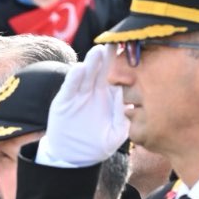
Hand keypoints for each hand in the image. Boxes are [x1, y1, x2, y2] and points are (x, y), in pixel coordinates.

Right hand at [35, 47, 127, 168]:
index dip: (125, 64)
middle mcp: (95, 91)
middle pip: (103, 70)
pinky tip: (80, 69)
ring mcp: (79, 95)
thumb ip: (123, 120)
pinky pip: (70, 87)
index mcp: (110, 96)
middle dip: (109, 56)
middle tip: (117, 42)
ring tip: (99, 51)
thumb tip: (130, 104)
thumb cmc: (97, 145)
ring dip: (93, 62)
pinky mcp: (64, 101)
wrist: (72, 156)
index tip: (134, 51)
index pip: (119, 76)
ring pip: (87, 75)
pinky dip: (74, 78)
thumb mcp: (115, 135)